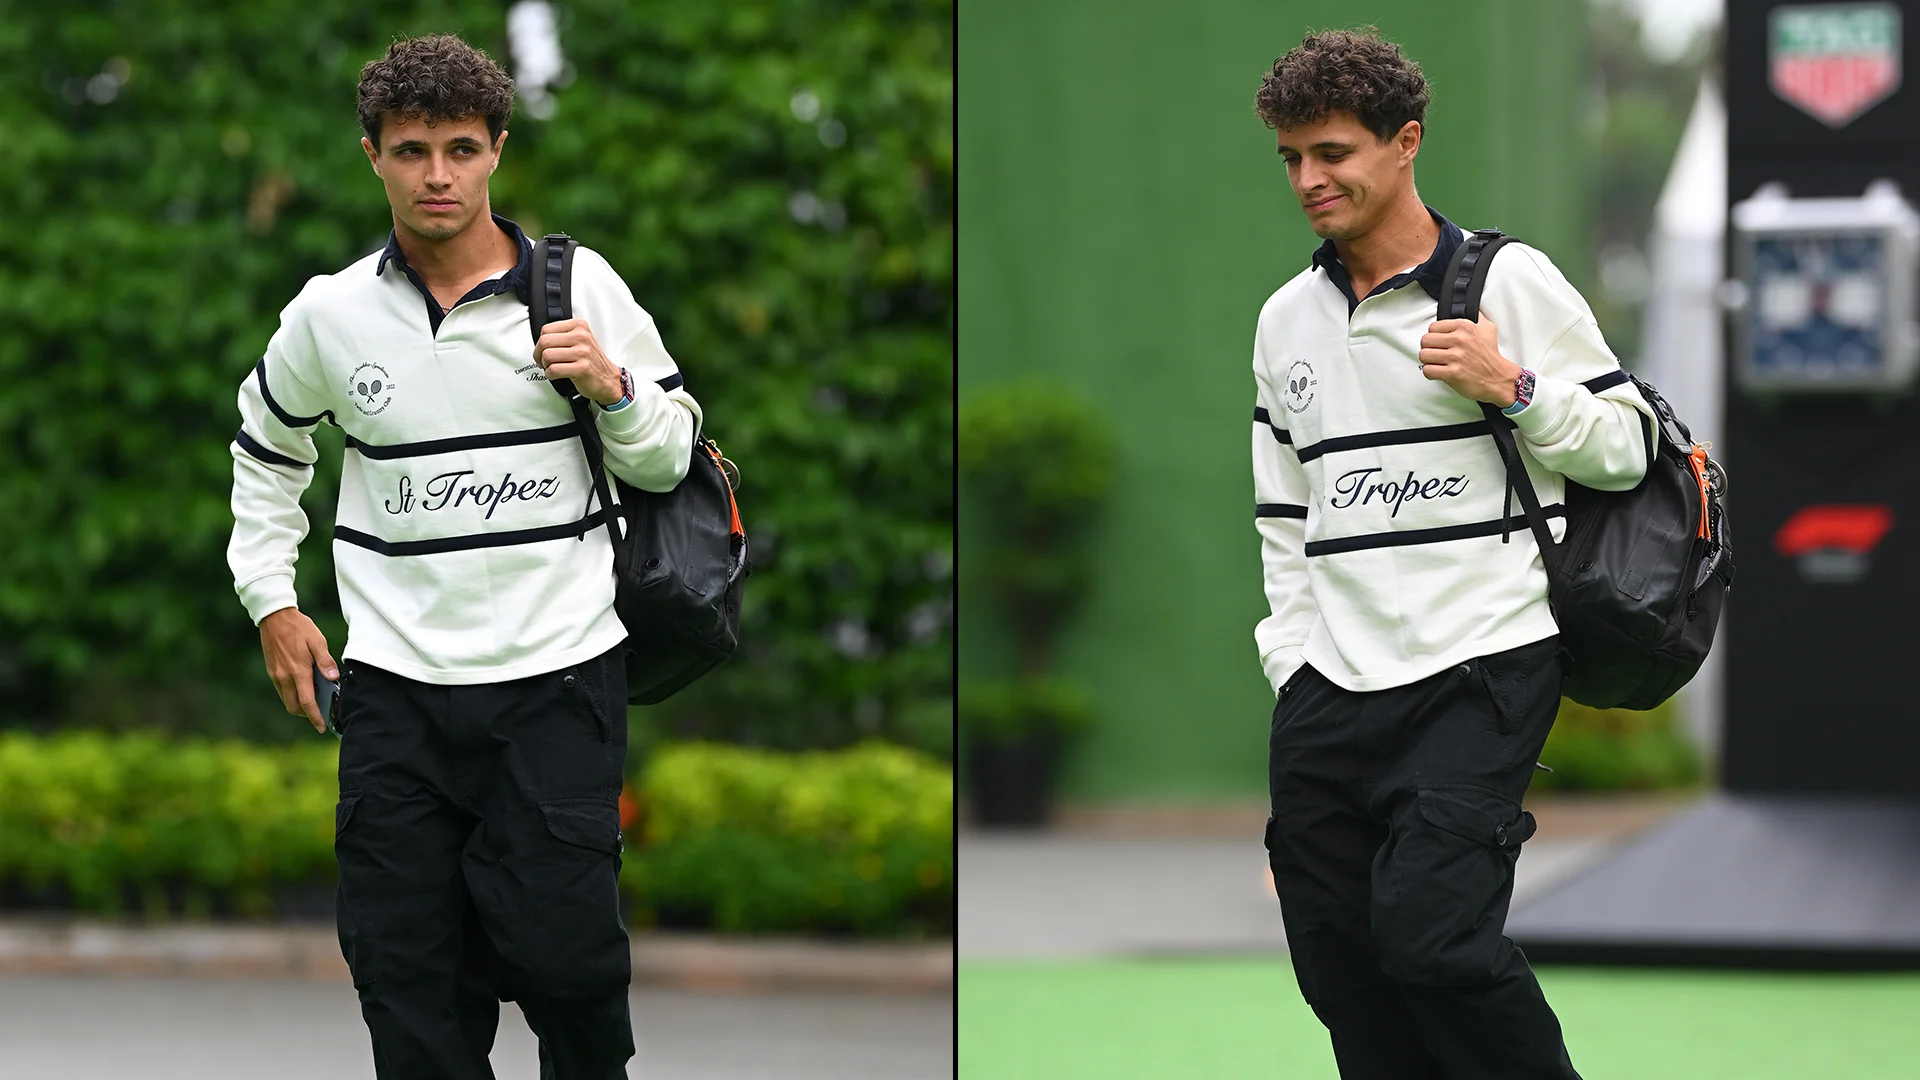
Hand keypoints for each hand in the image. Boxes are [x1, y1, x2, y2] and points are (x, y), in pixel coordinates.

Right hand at [259, 607, 336, 733]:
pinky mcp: (272, 671)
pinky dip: (292, 695)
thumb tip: (334, 679)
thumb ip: (325, 661)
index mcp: (298, 671)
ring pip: (287, 700)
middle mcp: (284, 677)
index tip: (322, 727)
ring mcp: (276, 675)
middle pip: (294, 707)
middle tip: (321, 713)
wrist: (274, 617)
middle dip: (307, 714)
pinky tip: (304, 686)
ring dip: (299, 705)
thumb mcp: (317, 641)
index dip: (315, 717)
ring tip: (315, 699)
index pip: (307, 702)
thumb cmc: (299, 628)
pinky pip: (282, 691)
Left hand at [535, 318, 623, 405]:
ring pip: (547, 356)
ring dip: (545, 365)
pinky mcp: (582, 368)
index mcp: (579, 326)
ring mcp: (583, 352)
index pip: (546, 329)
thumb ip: (562, 335)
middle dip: (538, 354)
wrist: (608, 379)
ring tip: (552, 368)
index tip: (543, 350)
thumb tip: (540, 340)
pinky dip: (550, 375)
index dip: (539, 342)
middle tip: (543, 361)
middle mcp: (582, 337)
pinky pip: (554, 370)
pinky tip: (557, 375)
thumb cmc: (591, 361)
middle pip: (544, 342)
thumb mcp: (580, 340)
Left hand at [1419, 315, 1522, 406]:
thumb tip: (1468, 308)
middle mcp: (1460, 340)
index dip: (1434, 336)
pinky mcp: (1452, 373)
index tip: (1440, 342)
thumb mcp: (1487, 328)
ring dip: (1428, 361)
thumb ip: (1476, 316)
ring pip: (1424, 355)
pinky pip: (1428, 370)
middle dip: (1428, 348)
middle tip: (1436, 353)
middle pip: (1425, 340)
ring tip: (1436, 362)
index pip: (1433, 327)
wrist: (1498, 378)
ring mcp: (1456, 357)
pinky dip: (1430, 373)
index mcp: (1465, 326)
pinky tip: (1438, 372)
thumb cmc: (1490, 356)